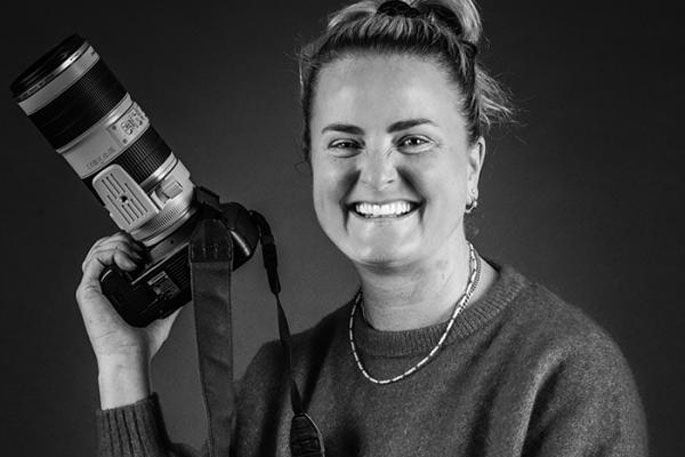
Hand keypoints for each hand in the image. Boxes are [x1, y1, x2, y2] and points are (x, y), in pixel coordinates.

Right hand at [75, 231, 180, 366]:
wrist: (129, 356)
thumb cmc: (139, 345)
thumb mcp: (159, 317)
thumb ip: (168, 304)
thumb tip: (181, 295)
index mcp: (112, 291)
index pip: (111, 257)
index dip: (126, 246)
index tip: (143, 248)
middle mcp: (100, 288)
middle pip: (102, 249)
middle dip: (122, 240)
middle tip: (139, 248)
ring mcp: (92, 289)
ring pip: (96, 250)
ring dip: (118, 244)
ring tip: (134, 254)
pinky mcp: (87, 291)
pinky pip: (93, 260)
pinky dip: (111, 252)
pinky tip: (128, 260)